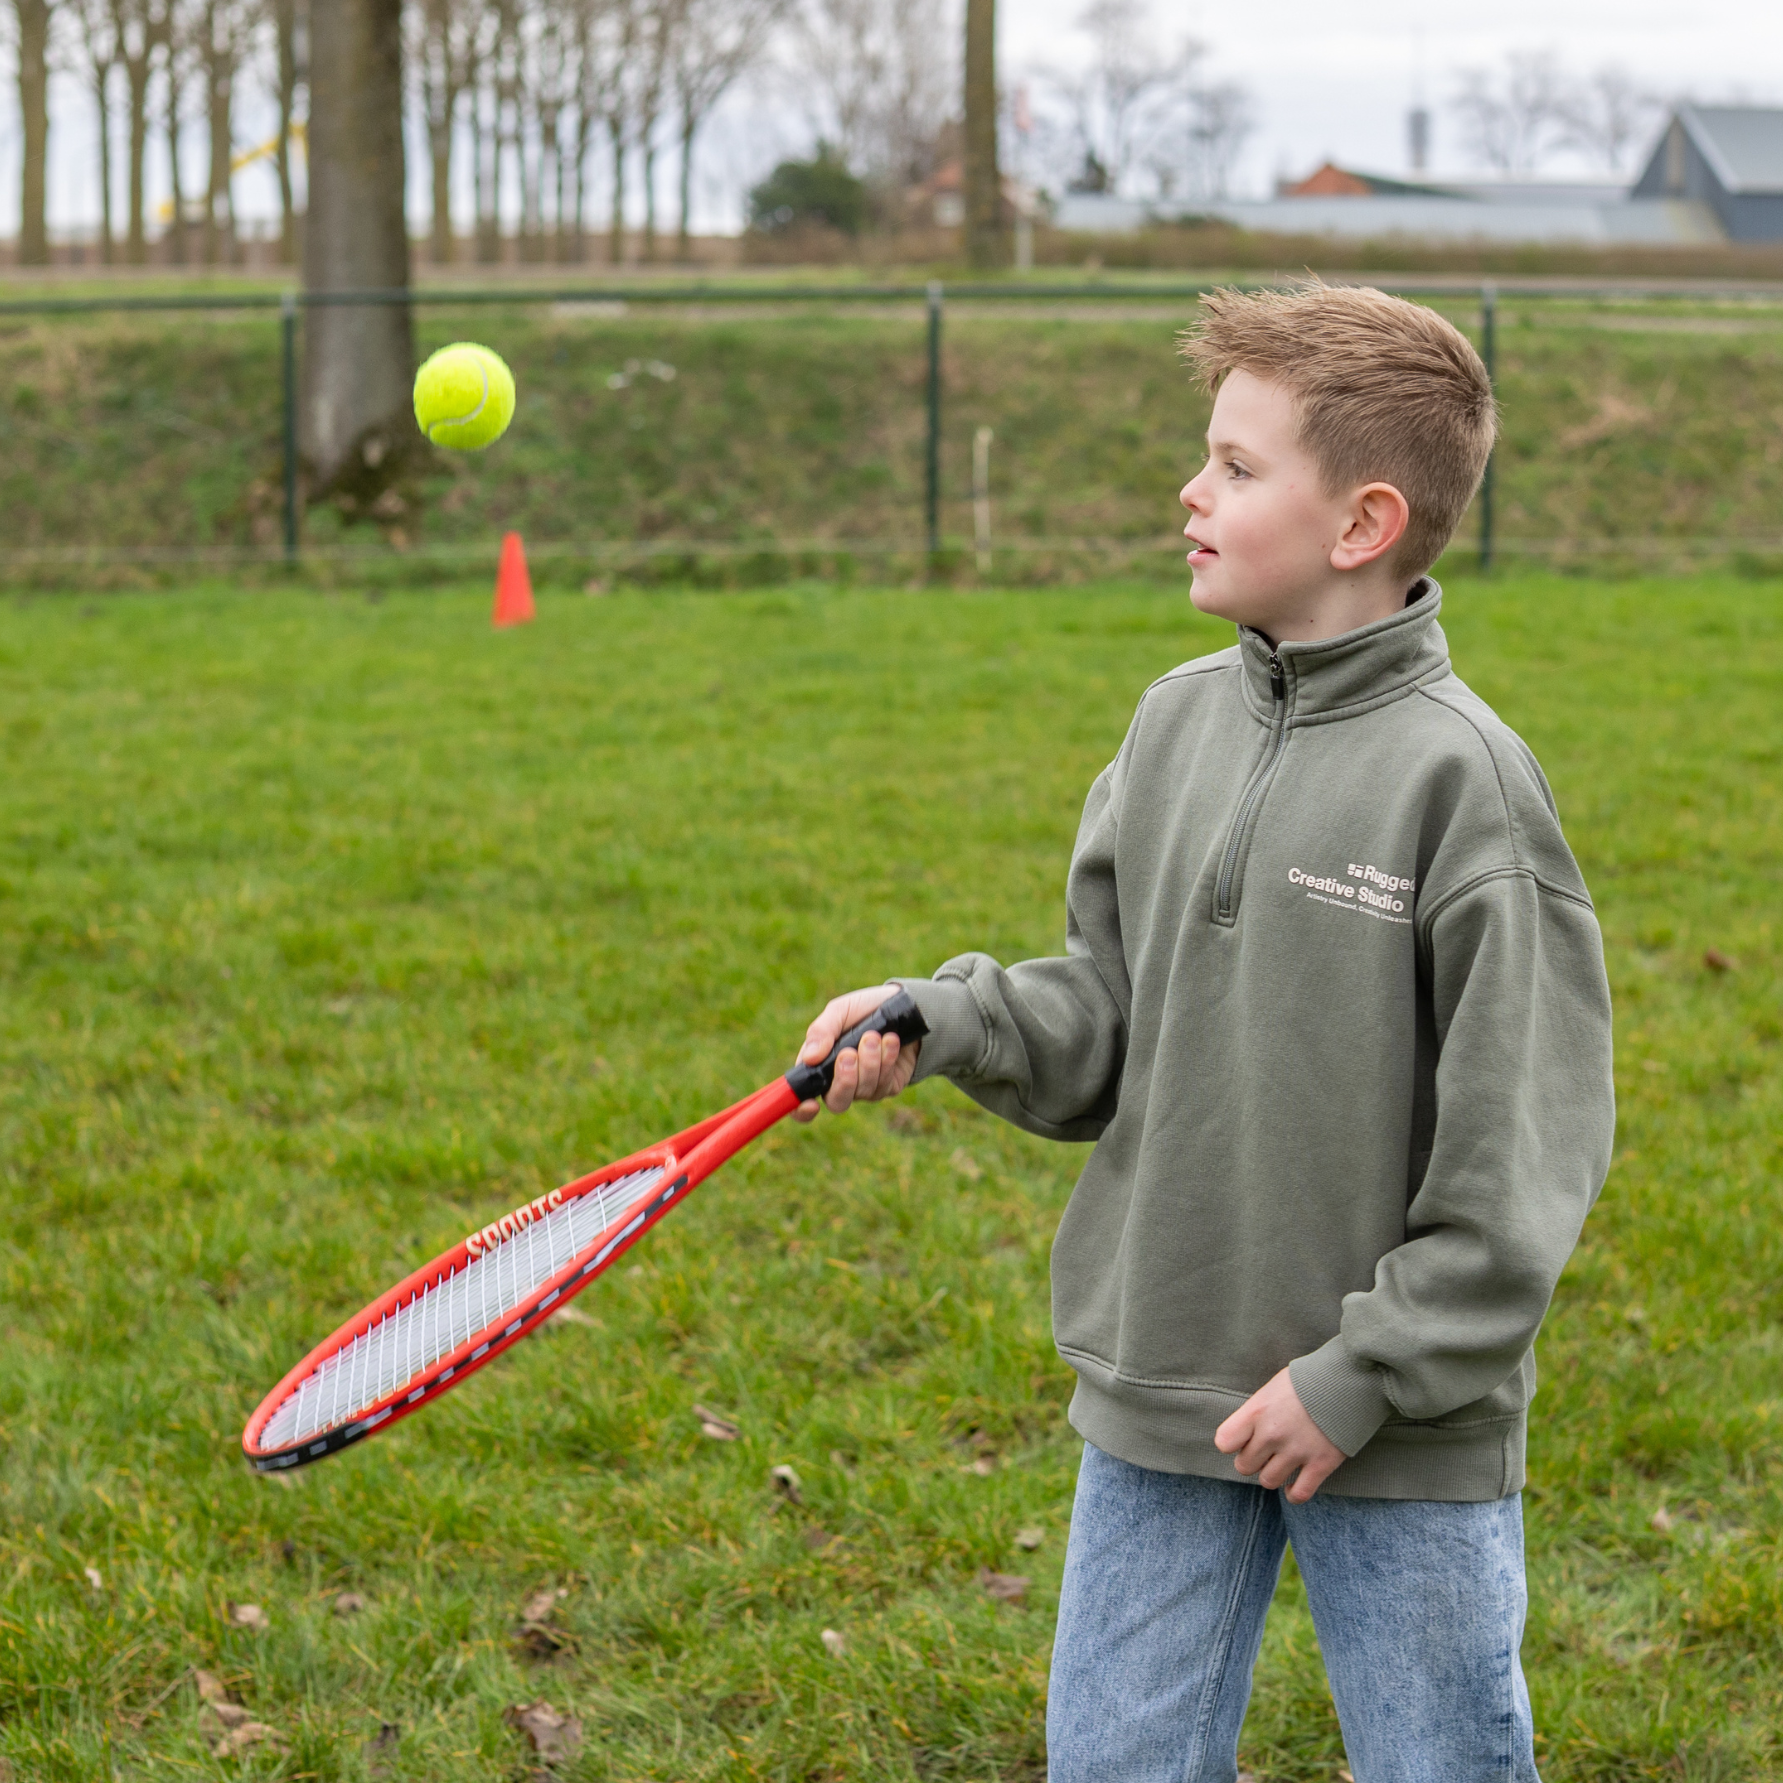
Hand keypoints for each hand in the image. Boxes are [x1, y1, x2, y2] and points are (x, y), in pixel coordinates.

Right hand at [792, 985, 920, 1122]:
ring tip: (874, 1036)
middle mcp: (840, 1081)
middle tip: (850, 1052)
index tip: (810, 1104)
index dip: (801, 1110)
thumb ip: (822, 1031)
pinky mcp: (888, 1086)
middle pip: (836, 1102)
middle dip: (844, 1079)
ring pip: (863, 1090)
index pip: (802, 1097)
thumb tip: (809, 1058)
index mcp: (819, 1065)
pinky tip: (891, 1041)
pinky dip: (887, 1060)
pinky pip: (884, 1084)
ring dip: (869, 1062)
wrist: (905, 1006)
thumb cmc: (865, 1009)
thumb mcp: (840, 1011)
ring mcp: (865, 1087)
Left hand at [1213, 1367, 1345, 1503]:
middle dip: (1253, 1460)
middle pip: (1245, 1466)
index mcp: (1257, 1411)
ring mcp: (1297, 1451)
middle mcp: (1272, 1433)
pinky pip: (1300, 1494)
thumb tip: (1248, 1431)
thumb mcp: (1273, 1387)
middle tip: (1266, 1450)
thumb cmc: (1308, 1380)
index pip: (1225, 1441)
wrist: (1348, 1379)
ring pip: (1268, 1481)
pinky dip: (1294, 1494)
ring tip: (1281, 1464)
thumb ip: (1258, 1411)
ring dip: (1273, 1475)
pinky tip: (1294, 1487)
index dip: (1233, 1443)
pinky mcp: (1321, 1464)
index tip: (1243, 1438)